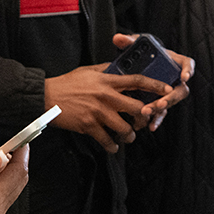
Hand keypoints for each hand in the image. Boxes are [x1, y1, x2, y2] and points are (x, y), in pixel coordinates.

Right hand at [44, 64, 169, 150]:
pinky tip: (113, 146)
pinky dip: (112, 146)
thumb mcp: (88, 71)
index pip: (136, 81)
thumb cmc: (66, 84)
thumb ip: (106, 70)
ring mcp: (98, 112)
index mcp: (107, 80)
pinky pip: (107, 139)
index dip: (155, 86)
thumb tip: (119, 68)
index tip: (167, 90)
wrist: (46, 97)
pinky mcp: (89, 125)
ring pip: (124, 128)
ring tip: (129, 136)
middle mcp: (106, 96)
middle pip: (136, 108)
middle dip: (145, 117)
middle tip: (144, 121)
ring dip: (130, 135)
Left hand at [108, 33, 194, 131]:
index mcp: (172, 61)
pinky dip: (156, 119)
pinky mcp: (160, 101)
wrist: (136, 65)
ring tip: (148, 112)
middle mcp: (174, 78)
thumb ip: (128, 41)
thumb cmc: (141, 53)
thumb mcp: (135, 45)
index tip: (184, 77)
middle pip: (180, 89)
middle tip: (160, 103)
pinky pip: (162, 112)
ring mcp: (167, 91)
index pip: (187, 64)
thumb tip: (119, 39)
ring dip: (161, 108)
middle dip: (170, 97)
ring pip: (170, 102)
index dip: (188, 70)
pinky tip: (150, 126)